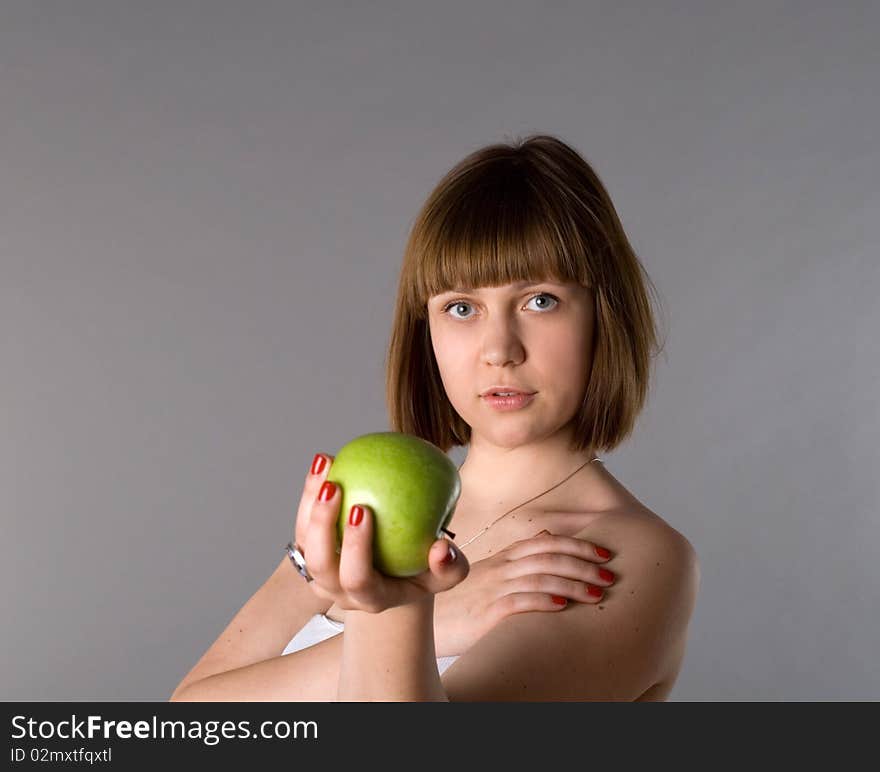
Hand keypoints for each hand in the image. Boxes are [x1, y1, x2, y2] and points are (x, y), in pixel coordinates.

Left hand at [293, 453, 469, 612]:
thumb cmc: (425, 571)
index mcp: (370, 598)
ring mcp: (320, 572)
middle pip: (319, 564)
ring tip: (325, 466)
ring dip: (309, 501)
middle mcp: (338, 590)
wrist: (397, 576)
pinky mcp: (309, 550)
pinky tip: (326, 459)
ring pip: (303, 539)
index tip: (362, 509)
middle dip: (321, 525)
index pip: (357, 579)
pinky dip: (311, 489)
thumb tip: (442, 548)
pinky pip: (303, 519)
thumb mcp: (445, 575)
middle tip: (334, 487)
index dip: (355, 548)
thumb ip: (450, 567)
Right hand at [432, 529, 615, 655]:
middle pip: (548, 557)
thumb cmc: (462, 600)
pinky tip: (563, 607)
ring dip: (573, 585)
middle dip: (583, 565)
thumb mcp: (490, 573)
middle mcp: (501, 568)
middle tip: (610, 574)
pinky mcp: (486, 612)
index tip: (604, 553)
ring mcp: (494, 588)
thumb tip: (547, 536)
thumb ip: (518, 556)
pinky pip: (518, 601)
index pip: (545, 542)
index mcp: (504, 558)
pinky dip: (543, 601)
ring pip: (540, 578)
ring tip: (597, 594)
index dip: (577, 545)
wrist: (427, 620)